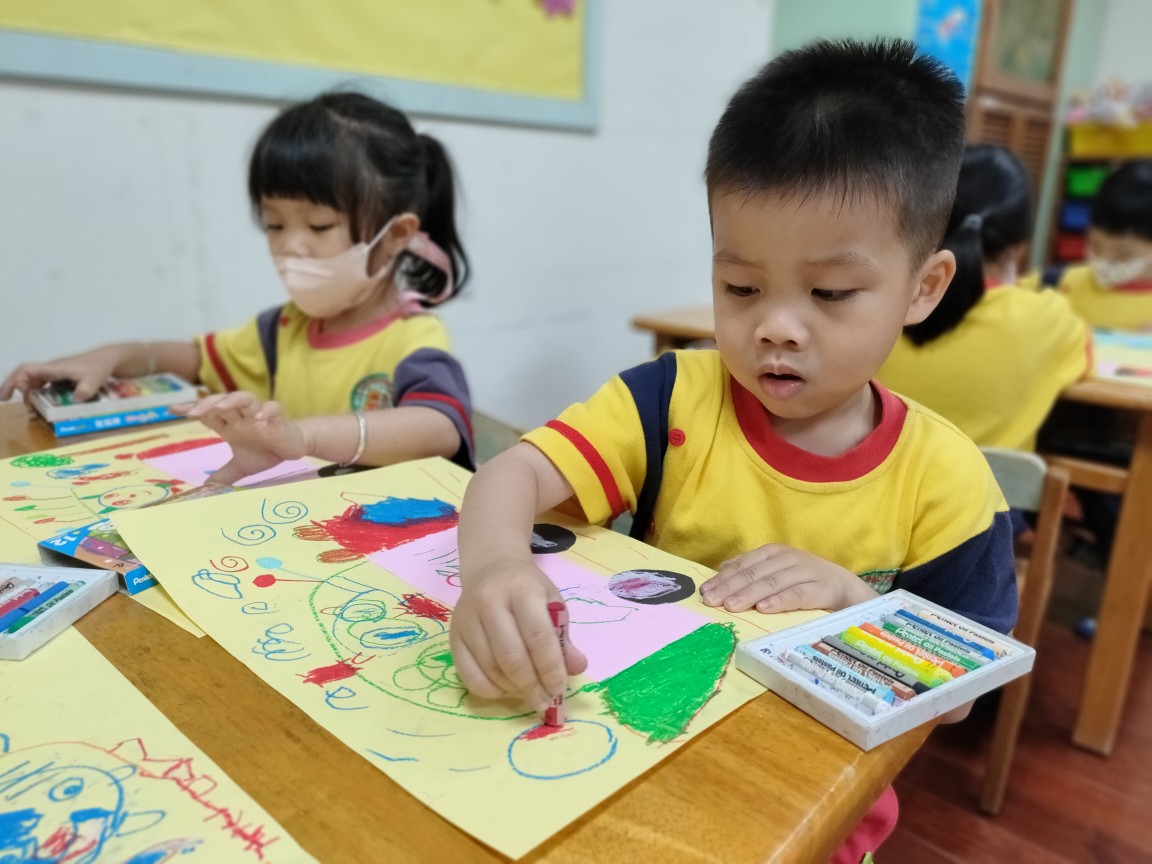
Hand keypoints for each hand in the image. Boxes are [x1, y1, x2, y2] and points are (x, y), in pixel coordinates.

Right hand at [0, 346, 123, 404]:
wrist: (107, 359)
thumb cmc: (99, 367)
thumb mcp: (94, 380)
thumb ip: (84, 391)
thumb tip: (73, 402)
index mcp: (54, 368)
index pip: (27, 370)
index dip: (18, 380)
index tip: (22, 393)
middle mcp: (50, 369)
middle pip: (24, 374)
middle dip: (11, 385)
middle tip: (3, 399)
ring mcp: (54, 373)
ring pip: (32, 380)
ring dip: (25, 392)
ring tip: (29, 409)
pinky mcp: (59, 377)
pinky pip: (42, 384)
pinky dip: (36, 393)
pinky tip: (38, 404)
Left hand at [175, 391, 307, 484]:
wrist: (292, 448)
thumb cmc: (266, 452)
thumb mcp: (241, 467)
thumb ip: (224, 475)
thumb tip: (206, 489)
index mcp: (230, 424)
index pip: (208, 413)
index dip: (191, 408)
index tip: (172, 410)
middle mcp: (242, 416)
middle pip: (222, 402)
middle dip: (206, 404)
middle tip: (192, 412)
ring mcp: (259, 415)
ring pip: (244, 399)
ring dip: (232, 400)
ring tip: (220, 407)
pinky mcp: (278, 419)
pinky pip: (273, 409)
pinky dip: (266, 411)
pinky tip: (260, 418)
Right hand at [450, 558, 587, 712]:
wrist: (491, 569)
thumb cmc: (527, 589)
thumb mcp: (552, 603)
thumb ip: (563, 637)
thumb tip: (576, 668)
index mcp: (522, 590)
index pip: (537, 636)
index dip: (550, 669)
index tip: (559, 689)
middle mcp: (489, 602)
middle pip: (512, 657)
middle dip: (532, 686)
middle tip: (545, 702)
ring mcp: (467, 619)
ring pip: (491, 669)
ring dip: (514, 689)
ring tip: (529, 693)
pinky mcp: (453, 635)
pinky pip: (469, 676)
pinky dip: (491, 690)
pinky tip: (506, 688)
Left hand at [700, 544, 875, 613]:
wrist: (847, 589)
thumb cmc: (805, 582)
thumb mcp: (777, 573)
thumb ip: (751, 570)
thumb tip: (721, 570)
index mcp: (773, 553)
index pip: (743, 565)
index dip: (722, 579)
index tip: (704, 592)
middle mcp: (787, 558)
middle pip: (753, 573)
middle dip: (729, 587)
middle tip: (711, 601)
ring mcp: (805, 571)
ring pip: (772, 582)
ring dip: (749, 594)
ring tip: (731, 606)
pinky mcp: (822, 588)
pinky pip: (797, 594)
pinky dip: (779, 601)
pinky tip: (764, 609)